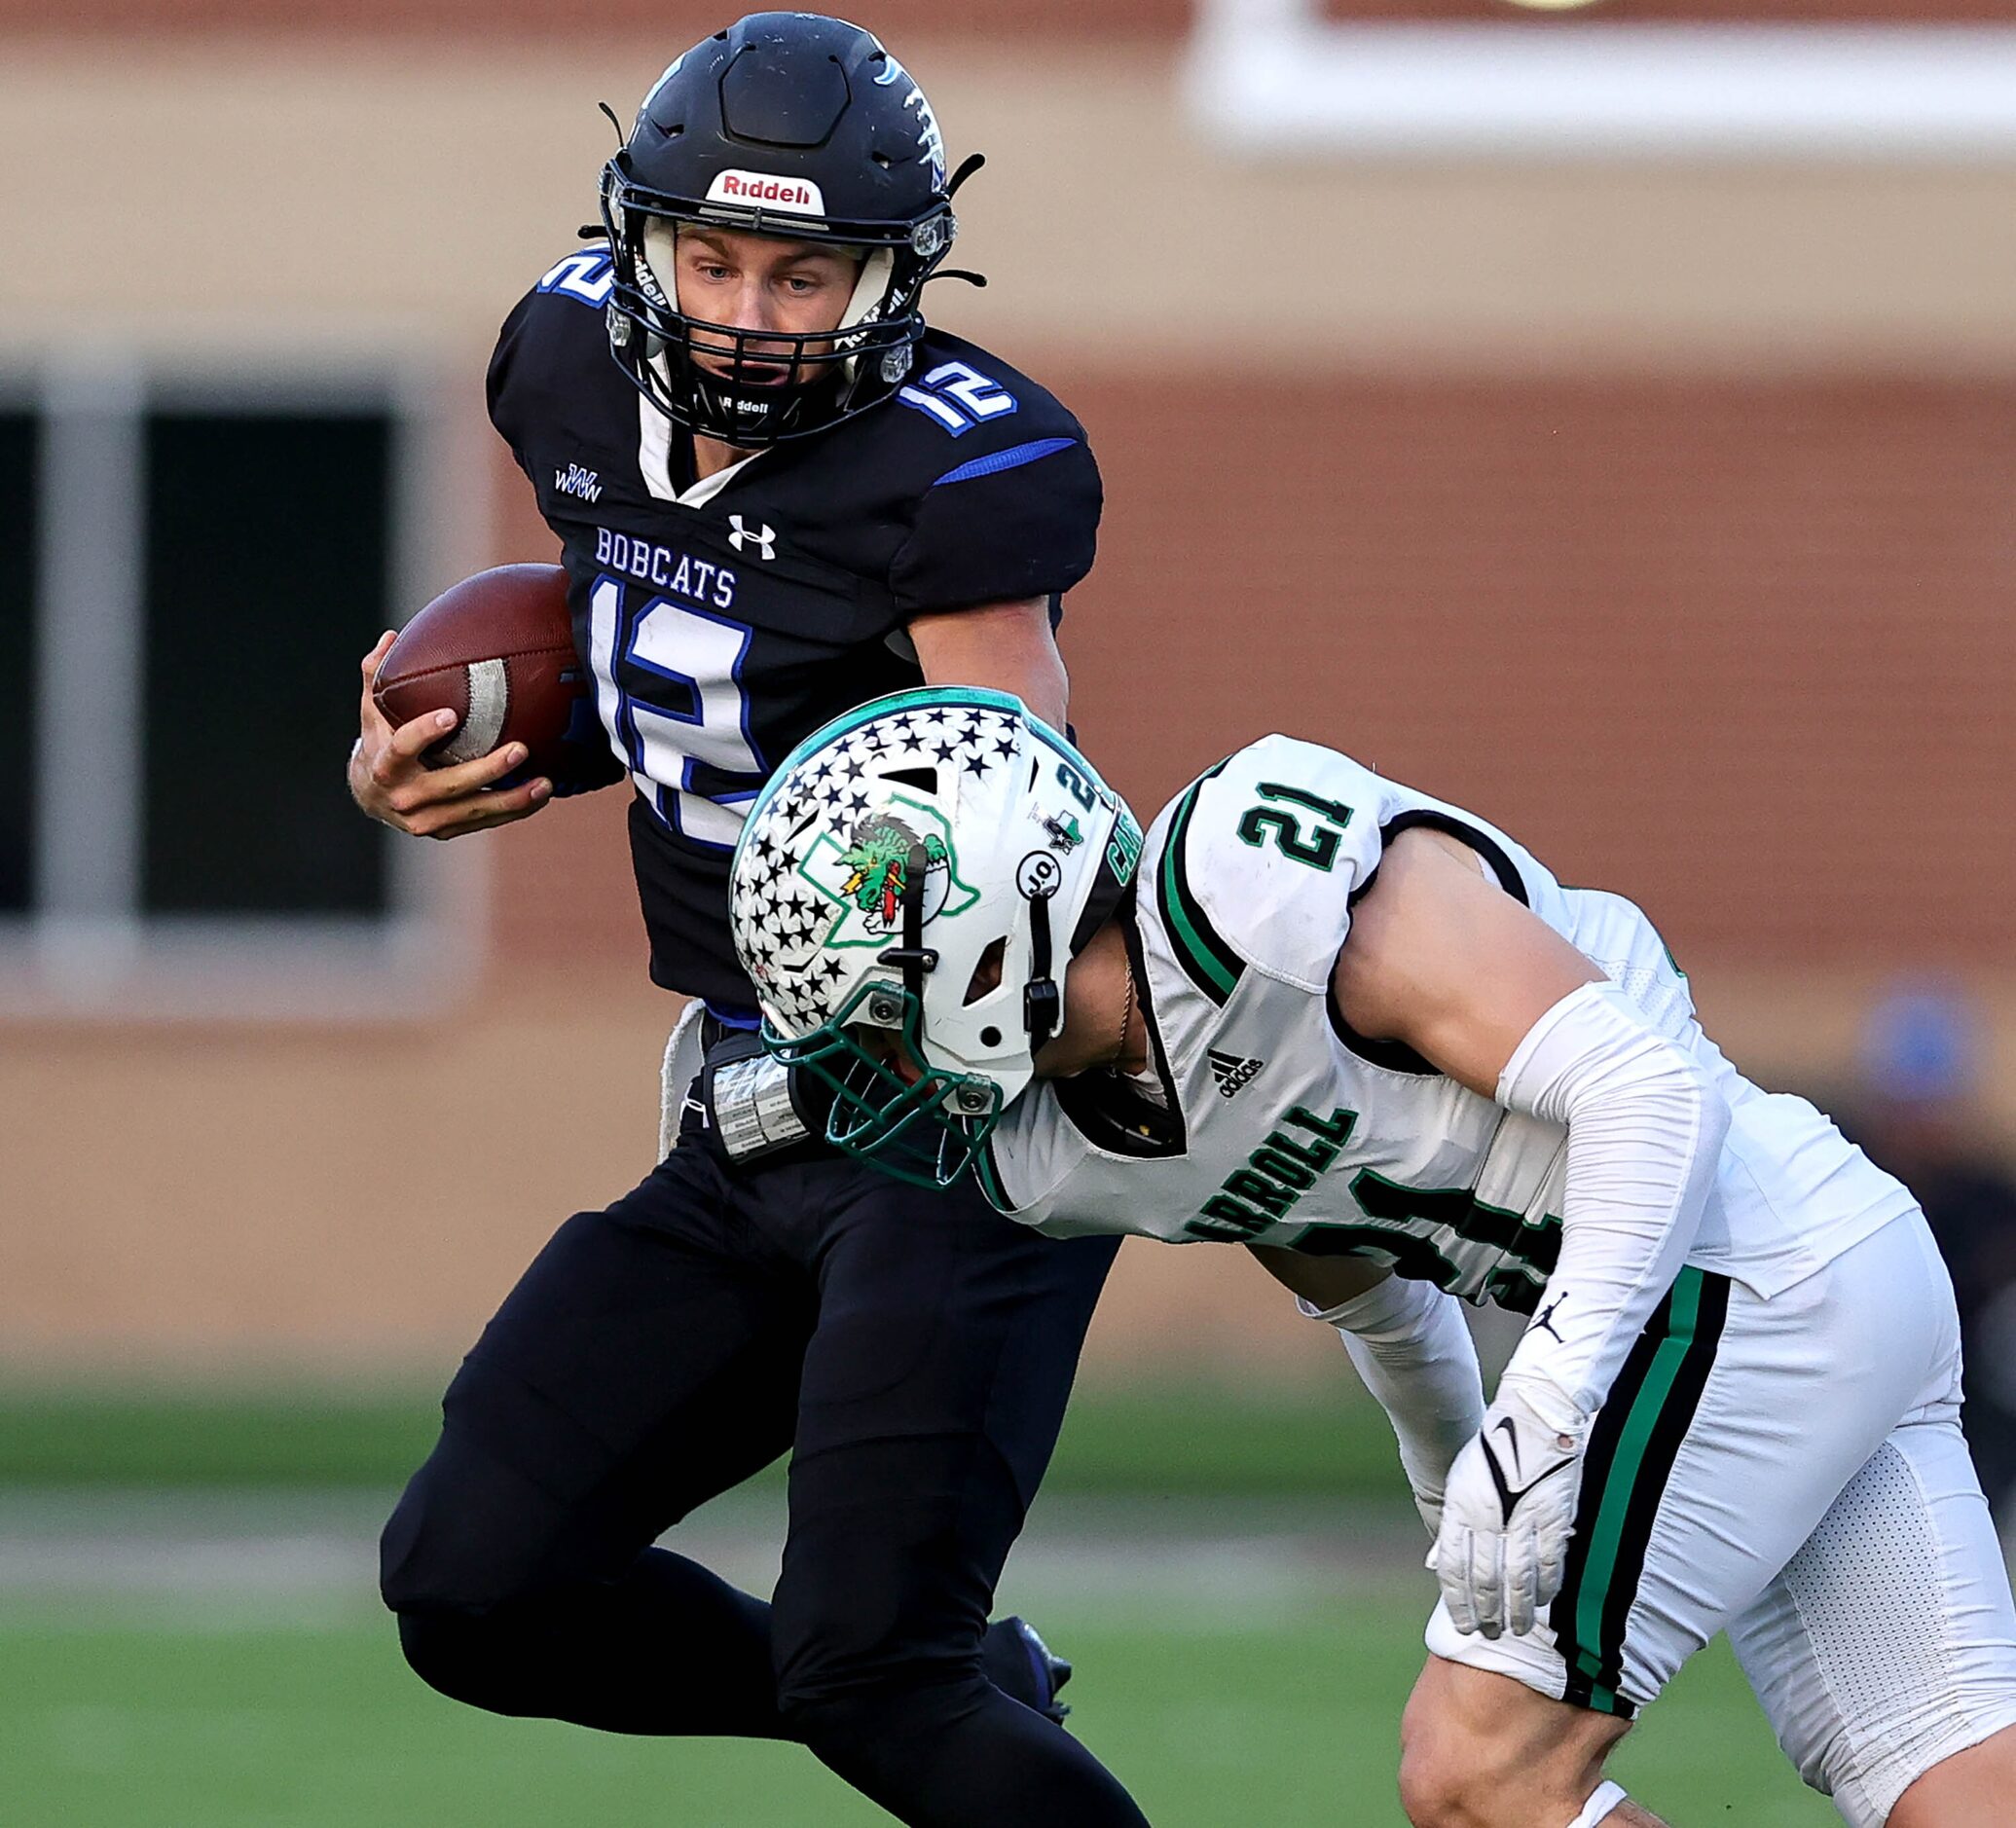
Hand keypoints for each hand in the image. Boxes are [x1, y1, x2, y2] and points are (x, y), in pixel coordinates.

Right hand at [348, 630, 552, 838]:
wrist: (371, 795)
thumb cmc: (379, 741)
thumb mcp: (372, 710)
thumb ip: (377, 675)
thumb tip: (390, 637)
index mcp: (384, 765)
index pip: (402, 748)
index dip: (425, 733)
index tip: (451, 715)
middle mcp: (404, 797)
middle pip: (449, 786)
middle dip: (486, 771)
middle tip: (520, 750)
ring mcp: (425, 820)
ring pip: (473, 811)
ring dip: (512, 800)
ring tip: (544, 783)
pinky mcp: (445, 831)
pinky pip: (483, 821)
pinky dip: (513, 811)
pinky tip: (541, 796)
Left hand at [1430, 1380, 1586, 1638]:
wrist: (1533, 1415)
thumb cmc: (1493, 1448)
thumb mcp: (1461, 1481)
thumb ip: (1453, 1525)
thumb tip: (1437, 1562)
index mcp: (1461, 1508)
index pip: (1454, 1569)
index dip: (1458, 1602)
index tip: (1464, 1624)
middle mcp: (1487, 1518)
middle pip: (1485, 1580)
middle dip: (1487, 1613)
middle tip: (1491, 1635)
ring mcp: (1521, 1518)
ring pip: (1517, 1579)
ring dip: (1518, 1609)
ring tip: (1517, 1628)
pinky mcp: (1552, 1516)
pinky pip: (1548, 1561)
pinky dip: (1547, 1586)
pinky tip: (1545, 1602)